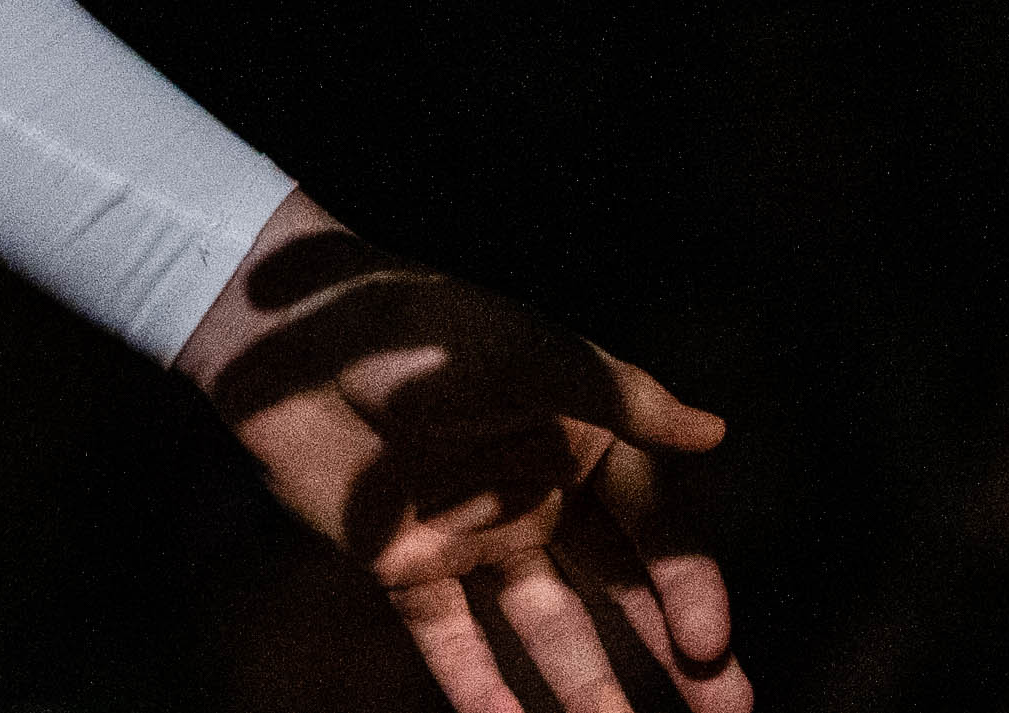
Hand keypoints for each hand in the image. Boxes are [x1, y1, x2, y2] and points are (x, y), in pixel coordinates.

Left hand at [185, 210, 743, 712]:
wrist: (292, 339)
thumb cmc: (418, 332)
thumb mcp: (528, 356)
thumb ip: (622, 400)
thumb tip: (716, 433)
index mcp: (580, 442)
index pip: (656, 531)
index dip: (688, 588)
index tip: (706, 644)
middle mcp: (538, 495)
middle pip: (623, 590)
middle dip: (676, 651)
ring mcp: (473, 535)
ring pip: (548, 628)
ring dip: (588, 689)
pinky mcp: (404, 563)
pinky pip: (453, 643)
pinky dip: (481, 693)